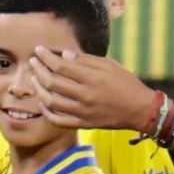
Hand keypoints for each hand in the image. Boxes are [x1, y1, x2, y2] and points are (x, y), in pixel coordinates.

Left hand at [32, 46, 157, 133]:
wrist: (140, 110)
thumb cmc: (126, 83)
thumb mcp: (110, 65)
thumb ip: (86, 60)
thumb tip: (64, 55)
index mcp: (93, 78)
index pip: (61, 66)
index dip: (46, 57)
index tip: (39, 50)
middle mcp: (86, 95)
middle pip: (53, 82)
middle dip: (39, 69)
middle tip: (33, 61)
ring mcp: (83, 112)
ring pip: (51, 101)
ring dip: (39, 89)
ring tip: (34, 79)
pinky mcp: (83, 124)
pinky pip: (58, 121)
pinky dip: (47, 112)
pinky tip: (42, 102)